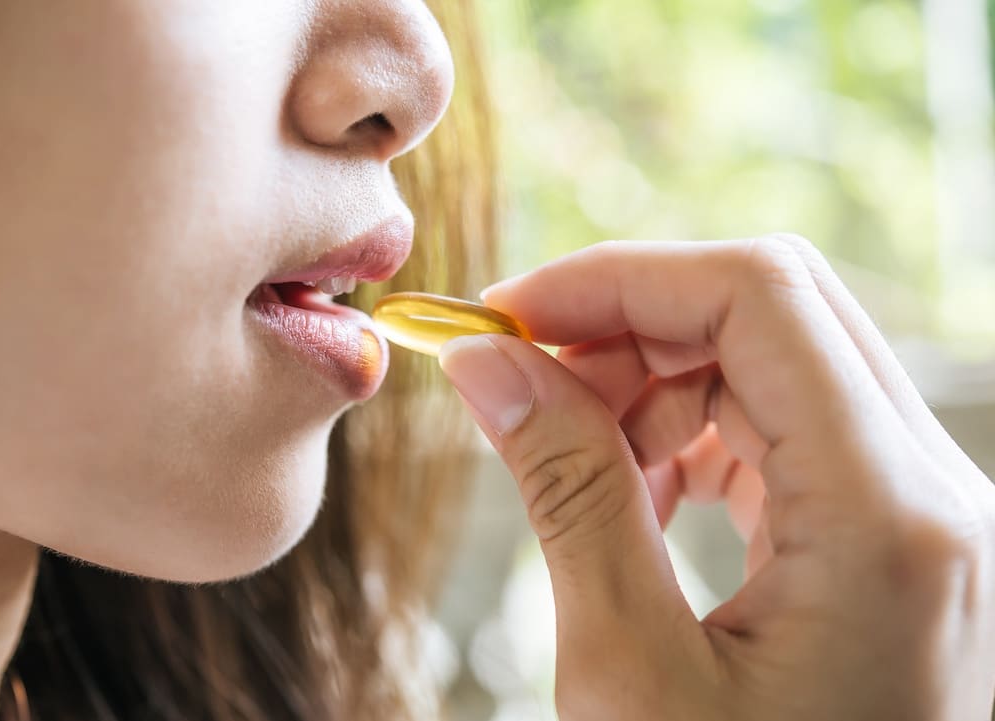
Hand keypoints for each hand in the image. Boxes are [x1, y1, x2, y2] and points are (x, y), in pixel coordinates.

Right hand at [438, 236, 994, 719]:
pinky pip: (792, 431)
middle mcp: (935, 494)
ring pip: (782, 362)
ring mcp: (927, 515)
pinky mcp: (898, 540)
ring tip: (571, 448)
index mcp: (888, 516)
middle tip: (521, 380)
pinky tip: (638, 491)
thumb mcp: (628, 671)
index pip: (756, 294)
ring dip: (660, 379)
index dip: (615, 279)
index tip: (506, 317)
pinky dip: (700, 434)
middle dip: (629, 324)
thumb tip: (489, 366)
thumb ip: (566, 490)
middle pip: (774, 312)